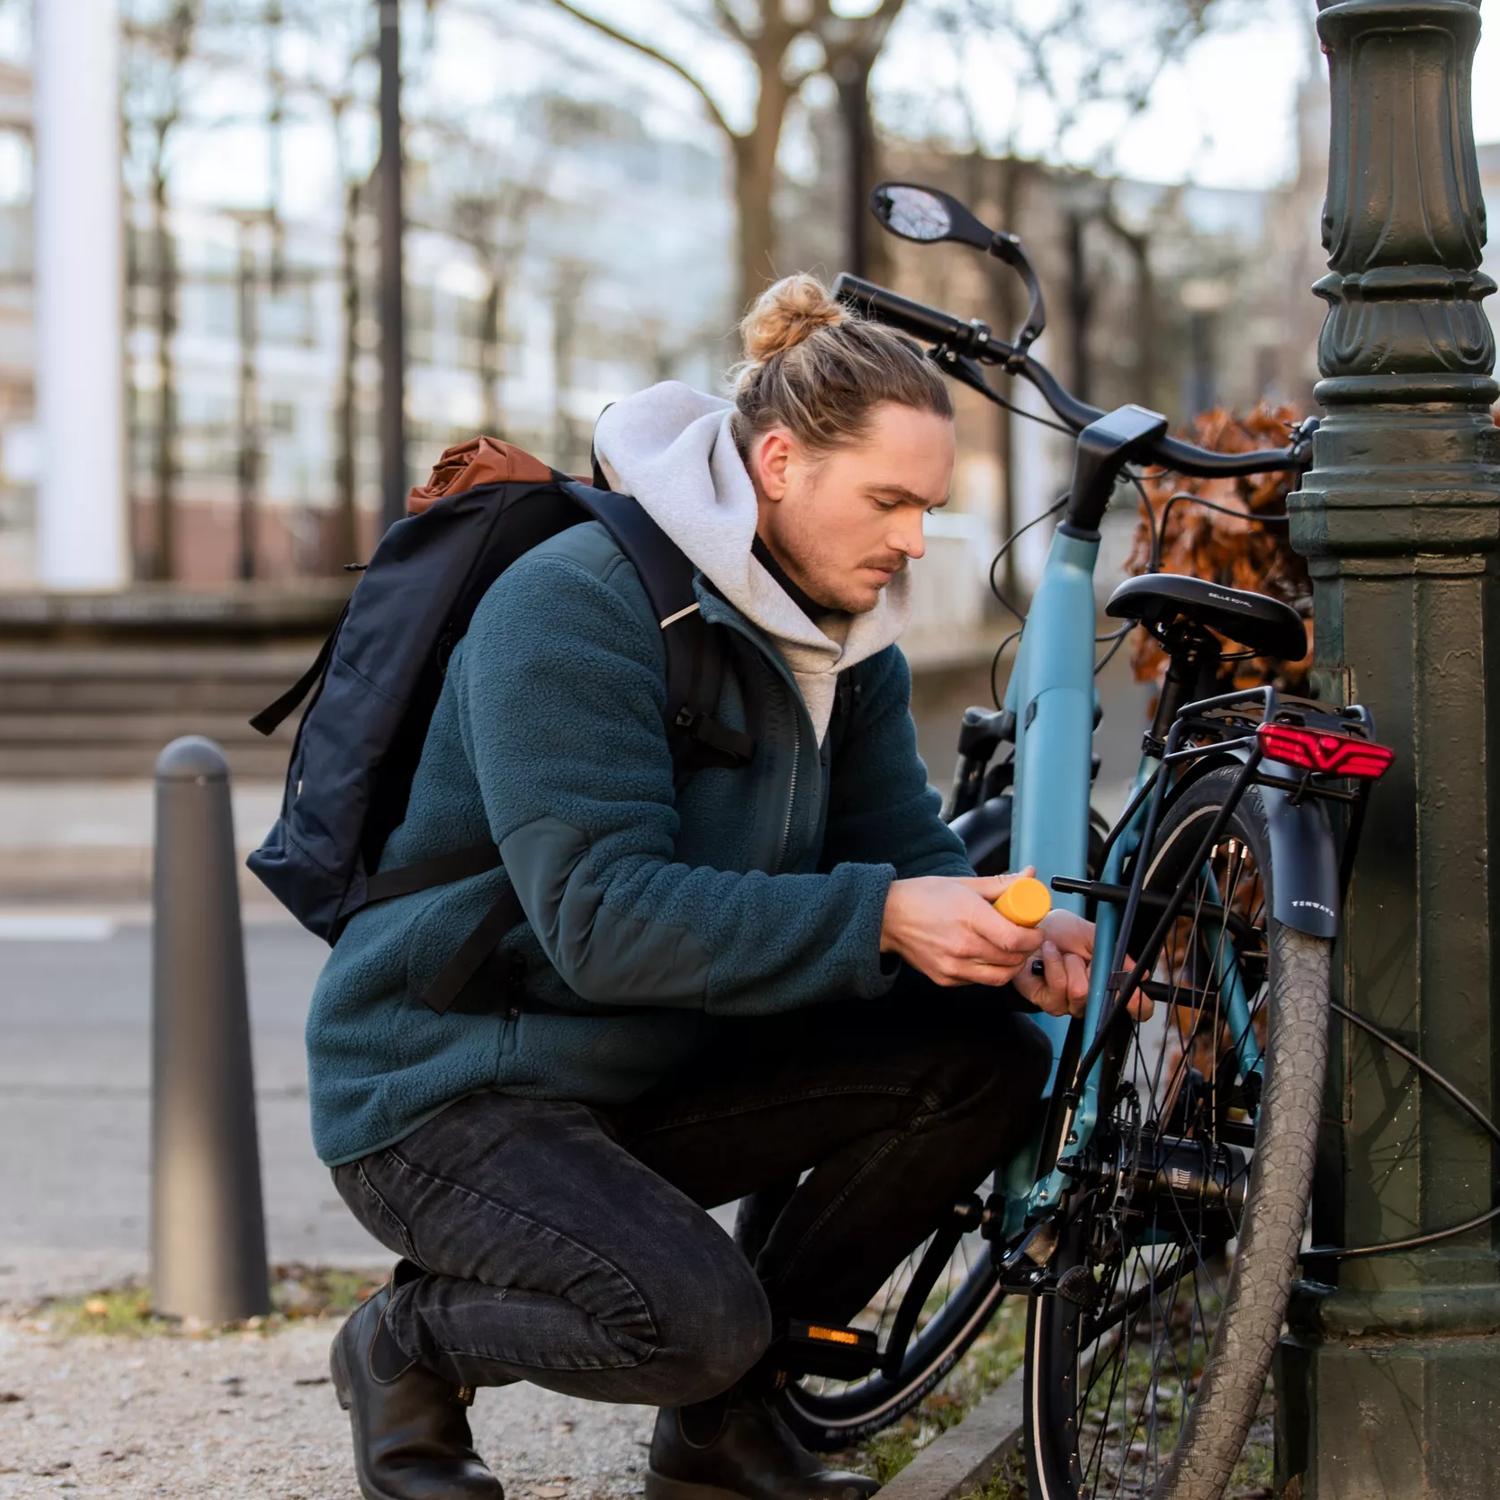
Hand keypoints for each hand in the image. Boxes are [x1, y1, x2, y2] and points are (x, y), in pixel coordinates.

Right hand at [879, 870, 1046, 987]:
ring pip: (1000, 976)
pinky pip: (980, 981)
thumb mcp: (963, 884)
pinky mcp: (946, 979)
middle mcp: (962, 946)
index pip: (1016, 939)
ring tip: (1010, 949)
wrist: (888, 917)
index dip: (1034, 938)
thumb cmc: (923, 897)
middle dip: (1027, 950)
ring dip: (1012, 965)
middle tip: (1026, 937)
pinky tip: (986, 955)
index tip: (1037, 930)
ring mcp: (953, 966)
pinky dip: (991, 970)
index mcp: (969, 917)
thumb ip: (1000, 884)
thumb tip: (1030, 875)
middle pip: (1012, 960)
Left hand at [1011, 910, 1154, 1021]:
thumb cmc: (1062, 933)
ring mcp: (1070, 1004)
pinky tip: (1050, 953)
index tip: (1134, 993)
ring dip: (1072, 964)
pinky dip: (1054, 963)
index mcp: (1109, 984)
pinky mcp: (1049, 1002)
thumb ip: (1116, 954)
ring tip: (1064, 953)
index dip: (1137, 1005)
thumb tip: (1139, 973)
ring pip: (1080, 992)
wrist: (1032, 930)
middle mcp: (1092, 999)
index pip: (1135, 1008)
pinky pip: (1058, 986)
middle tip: (1084, 957)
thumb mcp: (1093, 936)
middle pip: (1105, 1001)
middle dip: (1095, 972)